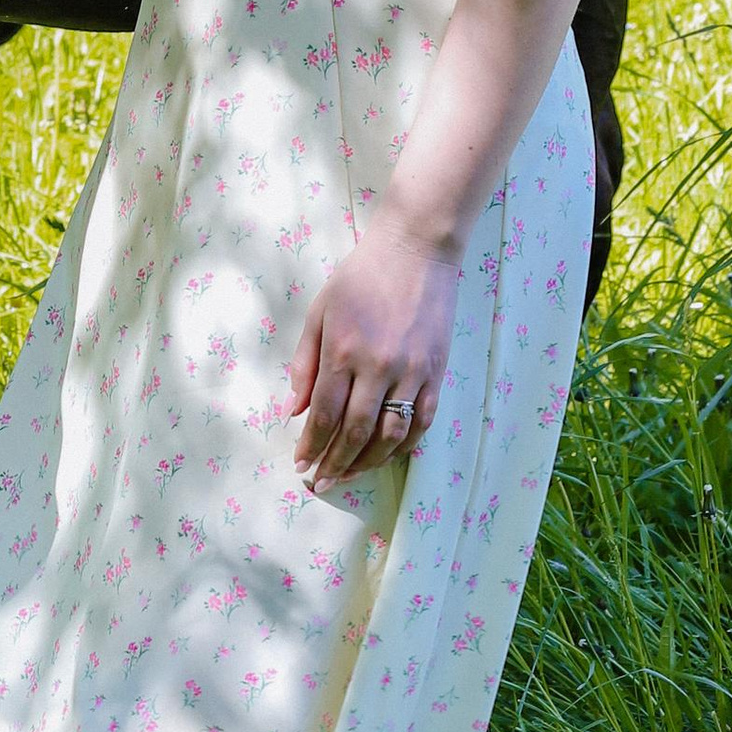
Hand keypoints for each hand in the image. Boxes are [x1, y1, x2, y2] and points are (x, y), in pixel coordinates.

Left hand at [288, 219, 460, 490]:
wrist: (416, 248)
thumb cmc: (361, 276)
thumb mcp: (321, 310)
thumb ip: (305, 363)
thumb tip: (293, 411)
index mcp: (343, 350)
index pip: (324, 414)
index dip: (312, 445)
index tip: (301, 464)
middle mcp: (378, 366)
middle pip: (355, 431)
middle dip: (335, 463)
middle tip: (321, 483)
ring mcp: (413, 372)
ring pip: (391, 434)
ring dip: (368, 462)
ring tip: (349, 475)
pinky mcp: (437, 372)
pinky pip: (423, 421)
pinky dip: (404, 445)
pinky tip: (387, 455)